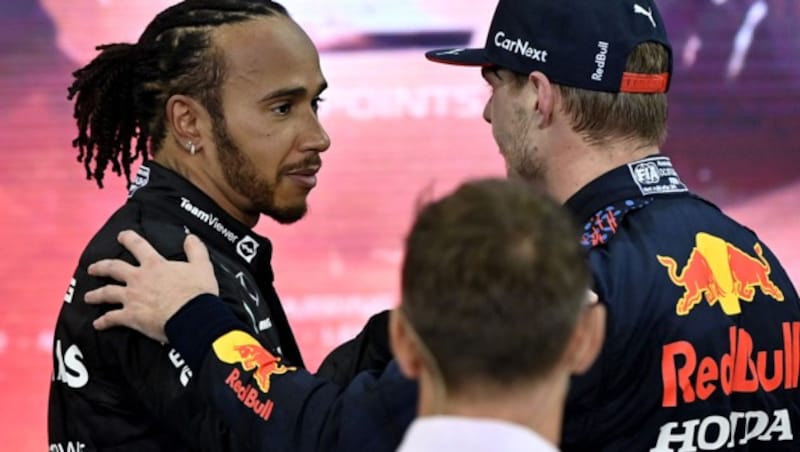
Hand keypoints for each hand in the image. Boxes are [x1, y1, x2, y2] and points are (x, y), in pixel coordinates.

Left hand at [84, 230, 218, 342]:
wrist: (192, 317)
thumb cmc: (197, 292)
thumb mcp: (202, 266)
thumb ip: (195, 249)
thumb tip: (190, 237)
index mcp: (154, 265)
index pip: (138, 246)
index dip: (128, 239)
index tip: (122, 236)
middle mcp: (138, 278)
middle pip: (114, 268)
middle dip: (101, 267)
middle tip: (93, 268)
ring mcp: (132, 297)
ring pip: (107, 293)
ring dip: (96, 295)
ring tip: (88, 297)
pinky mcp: (131, 317)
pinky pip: (112, 318)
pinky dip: (103, 322)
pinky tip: (97, 324)